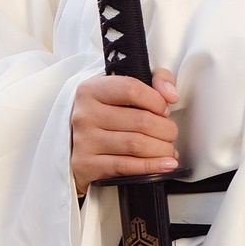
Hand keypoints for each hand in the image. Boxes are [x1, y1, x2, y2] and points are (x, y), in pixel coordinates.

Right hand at [70, 68, 179, 192]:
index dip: (156, 100)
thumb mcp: (124, 88)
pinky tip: (165, 164)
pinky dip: (151, 166)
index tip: (164, 109)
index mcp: (92, 89)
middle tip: (170, 133)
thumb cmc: (105, 114)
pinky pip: (126, 166)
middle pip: (140, 120)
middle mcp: (85, 114)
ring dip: (162, 149)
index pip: (132, 89)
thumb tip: (170, 94)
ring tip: (169, 149)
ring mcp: (84, 140)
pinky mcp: (86, 164)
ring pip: (136, 144)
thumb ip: (155, 79)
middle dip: (166, 129)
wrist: (74, 142)